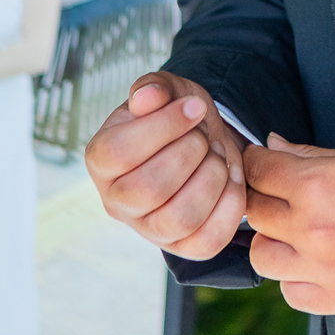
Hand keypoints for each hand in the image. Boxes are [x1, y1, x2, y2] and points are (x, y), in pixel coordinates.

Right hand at [85, 71, 247, 259]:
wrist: (205, 141)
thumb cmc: (179, 116)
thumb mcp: (168, 91)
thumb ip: (155, 88)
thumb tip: (146, 97)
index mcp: (101, 160)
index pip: (121, 152)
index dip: (165, 126)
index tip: (195, 107)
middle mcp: (116, 201)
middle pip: (150, 188)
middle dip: (191, 152)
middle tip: (204, 135)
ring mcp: (148, 229)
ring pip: (180, 218)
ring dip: (212, 177)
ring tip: (217, 155)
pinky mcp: (182, 246)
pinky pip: (208, 240)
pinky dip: (230, 204)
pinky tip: (232, 176)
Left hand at [245, 135, 334, 313]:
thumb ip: (310, 156)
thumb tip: (272, 146)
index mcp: (318, 185)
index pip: (258, 171)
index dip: (255, 163)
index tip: (260, 164)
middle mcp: (312, 229)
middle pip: (256, 213)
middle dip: (264, 199)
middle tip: (281, 196)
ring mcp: (323, 270)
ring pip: (262, 257)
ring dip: (274, 241)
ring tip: (296, 233)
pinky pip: (291, 293)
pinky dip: (296, 278)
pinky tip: (315, 264)